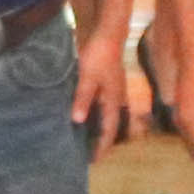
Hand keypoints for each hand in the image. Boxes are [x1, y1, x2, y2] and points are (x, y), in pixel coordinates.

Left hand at [73, 32, 148, 147]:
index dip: (102, 145)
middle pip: (109, 125)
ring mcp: (112, 90)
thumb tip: (77, 121)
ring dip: (96, 127)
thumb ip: (83, 98)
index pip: (109, 129)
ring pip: (105, 115)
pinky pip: (100, 104)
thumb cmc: (98, 56)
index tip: (94, 160)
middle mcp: (115, 98)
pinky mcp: (106, 82)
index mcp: (113, 100)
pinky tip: (82, 114)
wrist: (107, 33)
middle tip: (87, 153)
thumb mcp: (88, 78)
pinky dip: (93, 113)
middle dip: (100, 140)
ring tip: (83, 138)